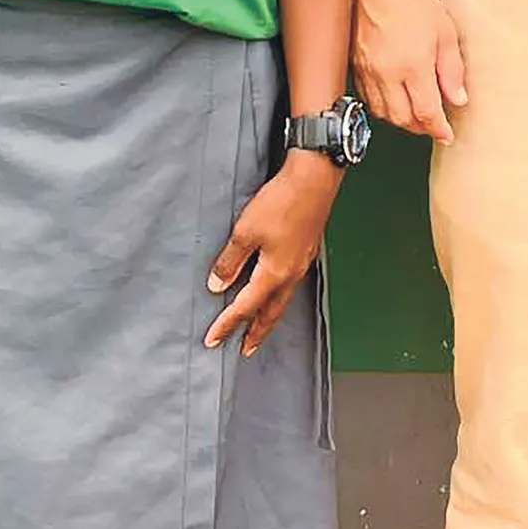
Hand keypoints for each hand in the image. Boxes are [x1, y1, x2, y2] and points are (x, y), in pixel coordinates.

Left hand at [206, 153, 340, 356]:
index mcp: (274, 273)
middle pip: (270, 313)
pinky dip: (281, 297)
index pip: (245, 307)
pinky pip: (291, 285)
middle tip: (245, 349)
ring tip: (261, 328)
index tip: (213, 340)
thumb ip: (230, 261)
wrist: (315, 178)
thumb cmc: (281, 202)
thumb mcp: (246, 231)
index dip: (227, 325)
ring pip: (283, 301)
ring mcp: (302, 262)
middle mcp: (291, 274)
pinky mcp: (306, 250)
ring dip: (270, 318)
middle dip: (256, 333)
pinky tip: (278, 290)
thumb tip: (217, 286)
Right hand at [353, 0, 466, 140]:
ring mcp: (367, 70)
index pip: (426, 113)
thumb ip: (452, 70)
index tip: (447, 134)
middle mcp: (386, 73)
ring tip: (415, 114)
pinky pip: (367, 97)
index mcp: (412, 66)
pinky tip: (393, 98)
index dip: (438, 129)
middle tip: (433, 124)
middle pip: (402, 119)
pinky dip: (382, 106)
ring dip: (400, 120)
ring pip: (382, 113)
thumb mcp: (445, 32)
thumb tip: (457, 99)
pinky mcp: (355, 64)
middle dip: (420, 127)